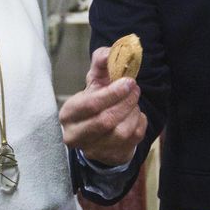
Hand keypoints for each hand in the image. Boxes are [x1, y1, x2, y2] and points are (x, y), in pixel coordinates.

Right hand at [60, 46, 147, 166]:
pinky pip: (133, 139)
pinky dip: (140, 123)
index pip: (91, 105)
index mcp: (69, 114)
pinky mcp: (111, 157)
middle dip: (125, 102)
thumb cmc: (96, 99)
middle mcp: (76, 135)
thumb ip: (102, 61)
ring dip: (133, 113)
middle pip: (106, 120)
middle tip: (135, 89)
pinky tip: (136, 115)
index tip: (128, 81)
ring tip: (134, 102)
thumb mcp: (95, 79)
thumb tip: (111, 52)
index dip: (112, 93)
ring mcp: (94, 150)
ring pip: (121, 131)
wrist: (100, 130)